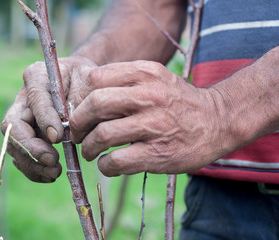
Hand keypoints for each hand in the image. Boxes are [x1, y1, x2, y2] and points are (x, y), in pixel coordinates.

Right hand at [1, 56, 96, 181]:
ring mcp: (21, 118)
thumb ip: (79, 99)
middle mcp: (23, 98)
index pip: (35, 97)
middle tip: (53, 161)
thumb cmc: (86, 80)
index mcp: (37, 75)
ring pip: (13, 144)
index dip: (44, 119)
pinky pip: (21, 156)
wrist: (82, 83)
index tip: (58, 138)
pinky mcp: (26, 136)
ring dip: (31, 163)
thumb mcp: (88, 81)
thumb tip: (64, 133)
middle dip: (30, 148)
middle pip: (12, 126)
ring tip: (54, 172)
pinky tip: (50, 175)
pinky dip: (33, 170)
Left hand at [69, 61, 226, 176]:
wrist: (218, 121)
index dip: (80, 97)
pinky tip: (107, 165)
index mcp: (145, 74)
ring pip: (102, 134)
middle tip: (76, 132)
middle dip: (77, 122)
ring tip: (90, 151)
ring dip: (88, 147)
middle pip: (95, 104)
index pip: (96, 79)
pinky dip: (104, 165)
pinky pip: (117, 160)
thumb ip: (125, 81)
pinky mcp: (157, 154)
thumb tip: (87, 97)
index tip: (79, 110)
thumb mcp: (156, 78)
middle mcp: (149, 96)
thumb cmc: (178, 101)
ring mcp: (154, 126)